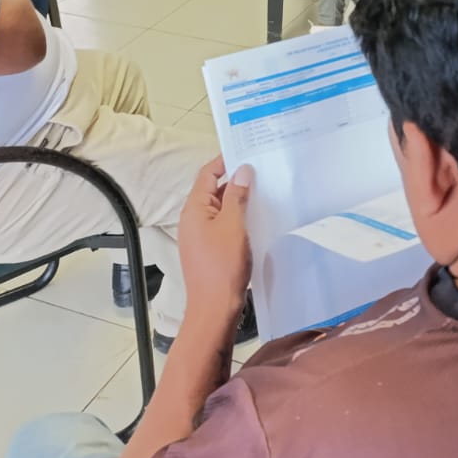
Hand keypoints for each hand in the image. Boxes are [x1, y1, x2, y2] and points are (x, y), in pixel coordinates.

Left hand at [177, 156, 253, 328]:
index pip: (207, 174)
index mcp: (194, 209)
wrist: (215, 308)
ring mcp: (200, 236)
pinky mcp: (210, 250)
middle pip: (213, 190)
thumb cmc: (222, 266)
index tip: (246, 150)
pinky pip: (224, 225)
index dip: (224, 161)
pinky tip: (256, 218)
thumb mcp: (233, 225)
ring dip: (238, 200)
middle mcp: (193, 220)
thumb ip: (237, 196)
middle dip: (235, 180)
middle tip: (262, 170)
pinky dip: (238, 218)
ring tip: (264, 191)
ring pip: (220, 209)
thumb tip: (242, 170)